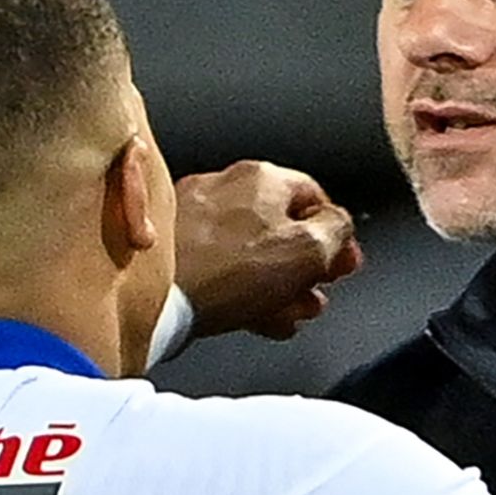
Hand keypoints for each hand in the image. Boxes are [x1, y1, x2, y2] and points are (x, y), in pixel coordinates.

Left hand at [173, 160, 364, 339]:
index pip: (317, 199)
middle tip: (314, 295)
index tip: (343, 265)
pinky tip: (249, 315)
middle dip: (304, 267)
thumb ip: (338, 231)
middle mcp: (226, 186)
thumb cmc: (224, 273)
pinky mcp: (171, 246)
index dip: (337, 237)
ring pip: (249, 250)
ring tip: (284, 313)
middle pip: (281, 226)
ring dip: (275, 284)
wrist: (152, 298)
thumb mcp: (309, 251)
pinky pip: (218, 265)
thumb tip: (342, 227)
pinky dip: (239, 289)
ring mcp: (194, 214)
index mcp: (264, 178)